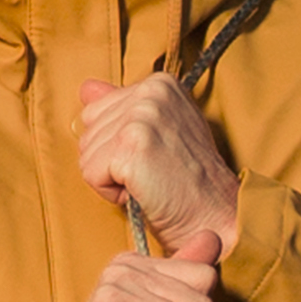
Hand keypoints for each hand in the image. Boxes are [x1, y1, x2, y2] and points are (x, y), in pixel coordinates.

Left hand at [74, 73, 238, 264]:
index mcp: (158, 83)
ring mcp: (141, 116)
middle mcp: (151, 92)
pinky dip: (111, 193)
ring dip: (111, 178)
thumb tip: (86, 89)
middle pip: (87, 132)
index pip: (96, 111)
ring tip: (148, 182)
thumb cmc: (188, 182)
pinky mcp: (131, 146)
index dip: (116, 145)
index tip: (152, 156)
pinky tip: (142, 191)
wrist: (214, 218)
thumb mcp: (159, 132)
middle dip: (110, 162)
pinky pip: (90, 174)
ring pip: (86, 154)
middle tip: (151, 173)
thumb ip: (122, 107)